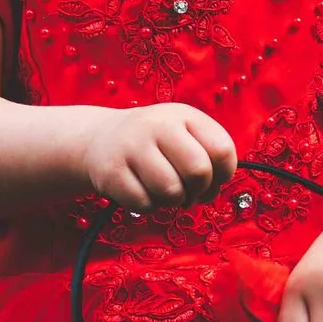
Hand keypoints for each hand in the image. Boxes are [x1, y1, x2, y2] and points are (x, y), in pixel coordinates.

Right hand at [79, 104, 235, 210]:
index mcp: (183, 115)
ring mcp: (132, 148)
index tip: (212, 180)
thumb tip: (217, 185)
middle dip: (199, 190)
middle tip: (189, 192)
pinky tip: (144, 191)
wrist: (99, 139)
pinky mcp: (111, 173)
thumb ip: (209, 153)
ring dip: (173, 201)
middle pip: (198, 171)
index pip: (222, 150)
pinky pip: (144, 204)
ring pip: (171, 192)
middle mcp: (157, 126)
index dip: (223, 174)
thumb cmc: (154, 143)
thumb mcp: (183, 132)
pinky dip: (149, 206)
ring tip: (166, 191)